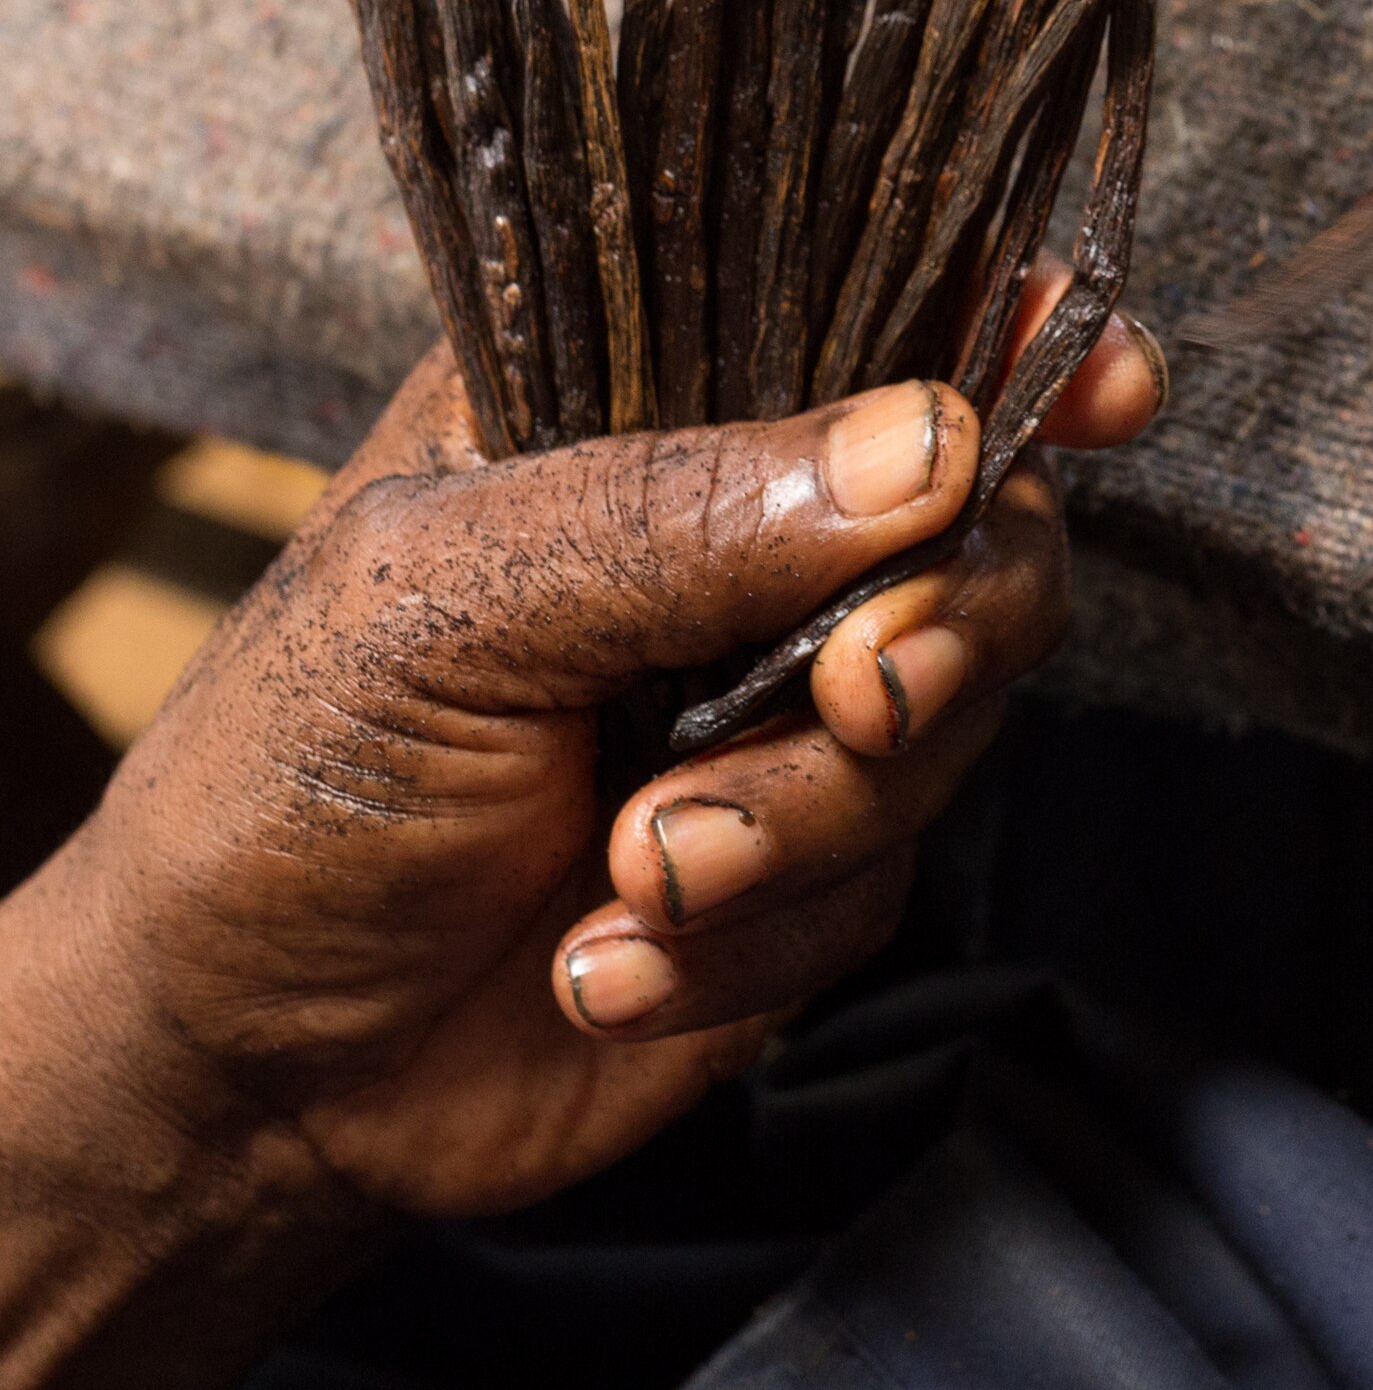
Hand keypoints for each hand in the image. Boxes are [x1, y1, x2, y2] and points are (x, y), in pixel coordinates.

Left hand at [0, 271, 1161, 1389]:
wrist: (246, 1078)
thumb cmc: (288, 778)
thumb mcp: (444, 601)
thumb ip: (684, 515)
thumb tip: (939, 444)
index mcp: (645, 402)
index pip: (867, 311)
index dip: (1016, 330)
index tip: (1109, 382)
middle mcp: (749, 537)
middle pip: (982, 522)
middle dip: (946, 620)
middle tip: (853, 699)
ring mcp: (789, 701)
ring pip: (957, 715)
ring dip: (805, 817)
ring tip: (635, 874)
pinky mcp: (812, 861)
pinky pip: (885, 879)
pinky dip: (753, 937)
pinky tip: (600, 966)